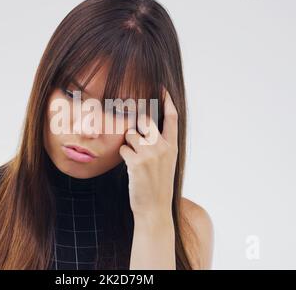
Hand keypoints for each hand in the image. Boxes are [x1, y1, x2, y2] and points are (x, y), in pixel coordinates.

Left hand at [119, 87, 178, 220]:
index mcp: (173, 146)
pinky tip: (130, 167)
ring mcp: (151, 153)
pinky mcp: (136, 162)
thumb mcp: (167, 162)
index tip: (162, 87)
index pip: (172, 117)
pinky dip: (123, 156)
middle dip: (136, 125)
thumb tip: (146, 127)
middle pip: (145, 119)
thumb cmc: (158, 184)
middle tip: (135, 138)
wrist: (154, 208)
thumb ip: (162, 144)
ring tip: (135, 159)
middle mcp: (164, 147)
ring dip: (128, 144)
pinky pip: (123, 149)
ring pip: (130, 133)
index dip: (167, 100)